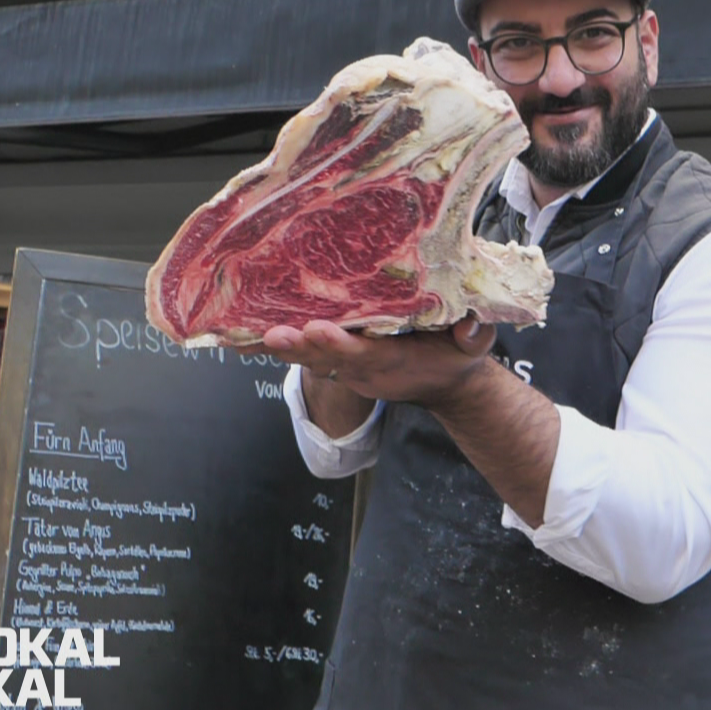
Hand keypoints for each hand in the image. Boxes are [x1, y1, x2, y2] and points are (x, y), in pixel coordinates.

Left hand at [260, 317, 497, 408]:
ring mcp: (344, 368)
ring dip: (274, 348)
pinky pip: (300, 352)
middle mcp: (361, 368)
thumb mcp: (474, 348)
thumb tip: (471, 326)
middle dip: (297, 346)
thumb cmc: (455, 357)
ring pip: (306, 357)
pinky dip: (270, 344)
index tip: (318, 331)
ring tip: (237, 335)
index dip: (340, 345)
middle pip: (324, 358)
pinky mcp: (334, 361)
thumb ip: (475, 336)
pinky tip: (235, 333)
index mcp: (392, 361)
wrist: (442, 383)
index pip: (363, 355)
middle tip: (271, 334)